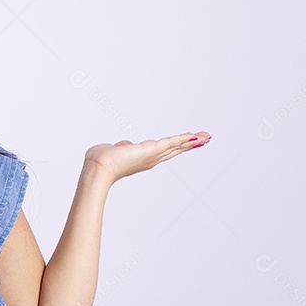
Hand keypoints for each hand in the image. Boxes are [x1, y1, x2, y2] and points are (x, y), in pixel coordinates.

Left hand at [84, 131, 210, 184]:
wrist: (98, 168)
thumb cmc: (100, 161)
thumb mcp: (114, 150)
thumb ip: (122, 147)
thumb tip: (124, 145)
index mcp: (143, 158)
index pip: (164, 151)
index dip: (177, 147)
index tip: (189, 143)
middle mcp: (150, 159)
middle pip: (176, 149)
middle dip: (191, 144)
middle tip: (206, 138)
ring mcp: (152, 155)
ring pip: (177, 146)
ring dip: (193, 140)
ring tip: (207, 136)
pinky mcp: (151, 150)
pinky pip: (171, 142)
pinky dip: (184, 139)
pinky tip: (196, 136)